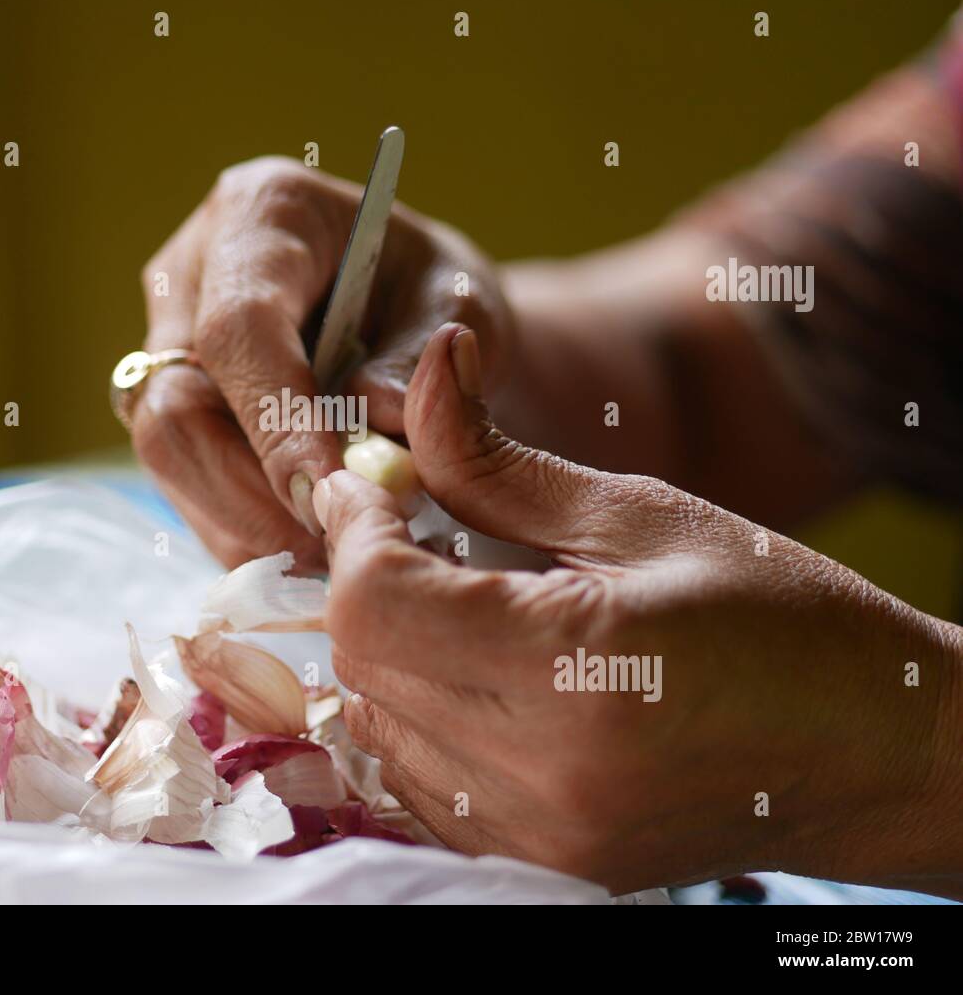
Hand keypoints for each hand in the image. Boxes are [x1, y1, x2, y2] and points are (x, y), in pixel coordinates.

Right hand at [132, 157, 515, 567]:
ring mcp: (166, 340)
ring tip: (325, 554)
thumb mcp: (459, 304)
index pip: (239, 329)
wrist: (411, 312)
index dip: (276, 421)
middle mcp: (190, 271)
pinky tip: (299, 547)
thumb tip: (371, 418)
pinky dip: (239, 528)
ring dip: (244, 523)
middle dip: (251, 494)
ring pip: (169, 456)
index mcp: (262, 213)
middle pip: (176, 405)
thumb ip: (421, 357)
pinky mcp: (167, 401)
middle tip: (331, 548)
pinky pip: (182, 481)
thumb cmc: (435, 295)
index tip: (328, 495)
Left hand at [312, 323, 962, 893]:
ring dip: (385, 646)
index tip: (366, 481)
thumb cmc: (779, 616)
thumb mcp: (637, 515)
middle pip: (361, 664)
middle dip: (362, 580)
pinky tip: (468, 663)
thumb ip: (497, 458)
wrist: (870, 752)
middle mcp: (543, 776)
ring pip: (376, 726)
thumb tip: (429, 362)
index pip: (374, 603)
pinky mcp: (540, 858)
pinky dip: (413, 711)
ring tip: (450, 592)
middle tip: (407, 526)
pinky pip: (417, 782)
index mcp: (577, 673)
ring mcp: (537, 834)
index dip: (351, 529)